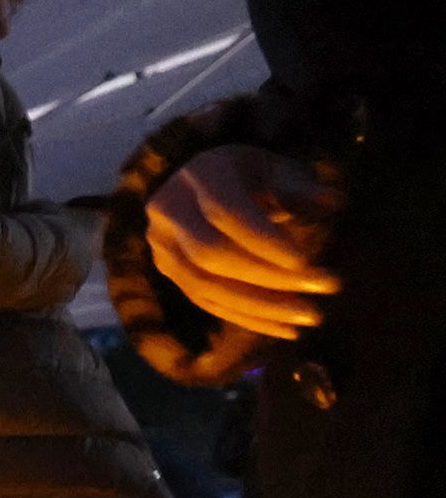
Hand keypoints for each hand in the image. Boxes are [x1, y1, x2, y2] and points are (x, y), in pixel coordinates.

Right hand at [146, 144, 341, 337]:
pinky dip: (247, 318)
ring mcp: (163, 245)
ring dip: (261, 307)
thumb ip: (300, 186)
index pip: (224, 212)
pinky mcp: (169, 272)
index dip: (263, 240)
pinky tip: (287, 329)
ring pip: (205, 285)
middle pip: (210, 254)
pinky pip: (206, 302)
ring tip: (311, 316)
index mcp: (200, 174)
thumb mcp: (277, 169)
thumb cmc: (253, 175)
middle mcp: (169, 209)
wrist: (204, 186)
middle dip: (268, 278)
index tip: (307, 262)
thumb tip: (334, 201)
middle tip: (324, 289)